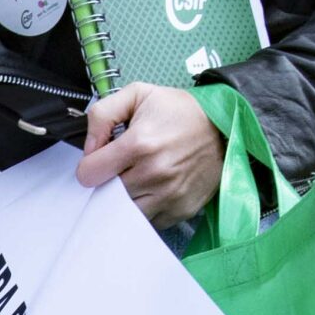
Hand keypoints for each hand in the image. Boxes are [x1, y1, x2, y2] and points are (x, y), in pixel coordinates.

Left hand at [75, 82, 225, 228]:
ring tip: (136, 179)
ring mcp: (169, 195)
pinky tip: (153, 189)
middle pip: (106, 195)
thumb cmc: (181, 110)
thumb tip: (89, 149)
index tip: (100, 159)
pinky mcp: (181, 209)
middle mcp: (154, 174)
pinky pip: (149, 221)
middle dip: (107, 182)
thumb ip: (102, 115)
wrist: (226, 125)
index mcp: (139, 144)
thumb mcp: (138, 94)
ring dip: (124, 199)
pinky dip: (146, 208)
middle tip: (121, 167)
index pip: (89, 173)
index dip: (89, 165)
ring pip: (125, 213)